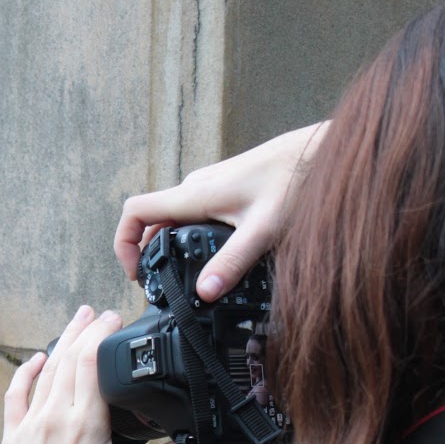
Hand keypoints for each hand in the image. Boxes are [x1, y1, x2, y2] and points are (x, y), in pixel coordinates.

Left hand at [0, 306, 174, 443]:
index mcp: (85, 424)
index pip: (92, 362)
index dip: (102, 334)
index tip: (115, 318)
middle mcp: (55, 416)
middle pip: (69, 357)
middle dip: (84, 329)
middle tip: (98, 312)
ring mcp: (30, 423)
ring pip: (46, 370)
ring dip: (61, 342)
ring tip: (75, 321)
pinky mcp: (13, 435)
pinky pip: (17, 393)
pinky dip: (27, 371)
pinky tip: (37, 359)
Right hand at [114, 122, 326, 300]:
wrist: (320, 150)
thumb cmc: (295, 179)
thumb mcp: (263, 229)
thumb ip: (232, 263)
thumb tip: (204, 293)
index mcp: (194, 195)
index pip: (135, 212)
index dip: (124, 244)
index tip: (136, 274)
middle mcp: (195, 188)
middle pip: (152, 221)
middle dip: (149, 254)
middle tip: (161, 286)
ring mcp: (210, 187)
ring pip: (174, 218)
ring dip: (170, 246)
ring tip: (184, 278)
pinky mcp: (226, 189)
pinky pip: (194, 213)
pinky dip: (190, 237)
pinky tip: (214, 256)